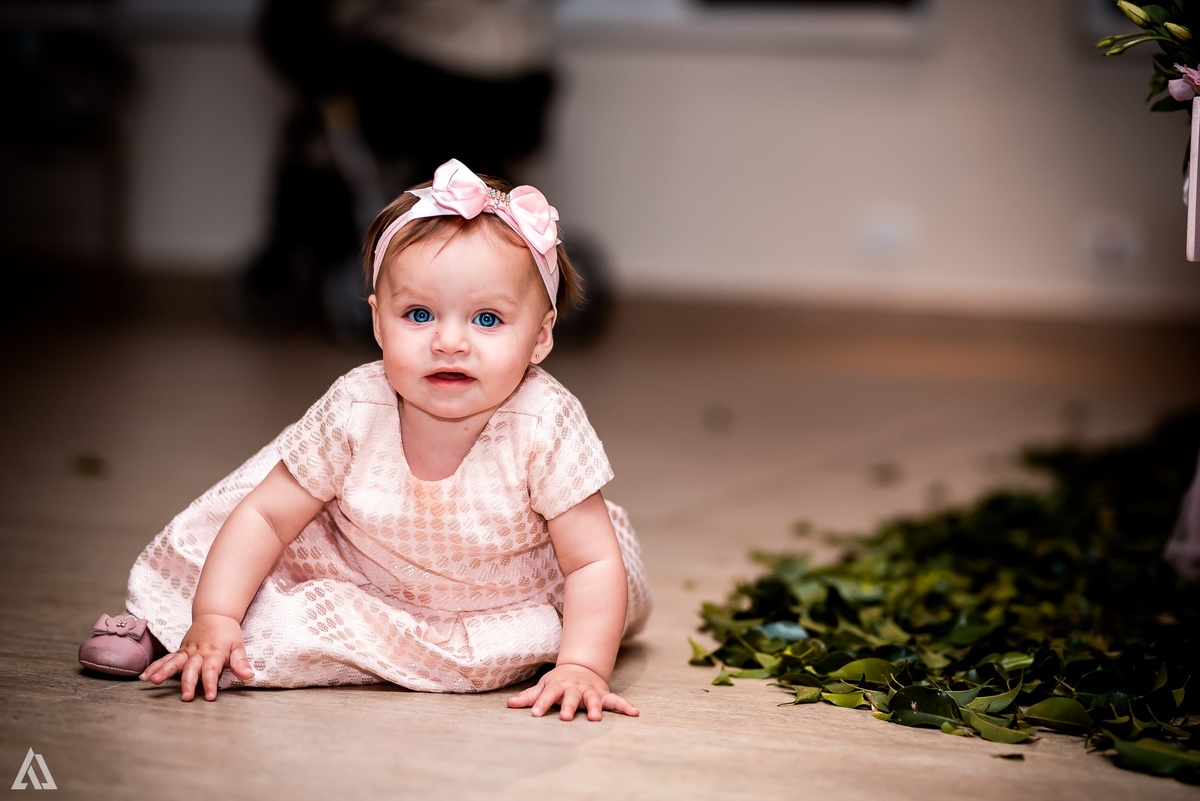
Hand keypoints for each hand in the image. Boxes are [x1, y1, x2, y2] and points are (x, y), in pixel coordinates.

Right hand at [139, 613, 254, 700]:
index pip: (212, 670)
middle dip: (188, 682)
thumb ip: (241, 662)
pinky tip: (145, 676)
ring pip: (174, 661)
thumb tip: (249, 676)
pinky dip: (155, 666)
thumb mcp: (239, 645)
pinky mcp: (179, 650)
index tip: (210, 697)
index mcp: (214, 652)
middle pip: (192, 668)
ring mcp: (187, 651)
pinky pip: (166, 658)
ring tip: (153, 681)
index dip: (211, 683)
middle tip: (186, 696)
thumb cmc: (228, 632)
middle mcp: (199, 652)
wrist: (215, 613)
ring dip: (163, 671)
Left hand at [506, 663, 638, 720]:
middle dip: (569, 707)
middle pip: (571, 697)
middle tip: (566, 718)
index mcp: (558, 686)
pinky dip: (625, 706)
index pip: (548, 695)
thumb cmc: (558, 683)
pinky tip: (635, 713)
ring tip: (596, 718)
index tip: (534, 714)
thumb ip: (529, 697)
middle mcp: (575, 688)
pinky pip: (616, 701)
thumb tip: (509, 704)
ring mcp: (590, 691)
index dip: (541, 704)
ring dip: (595, 707)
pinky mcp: (603, 694)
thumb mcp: (544, 687)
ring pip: (593, 699)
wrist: (581, 668)